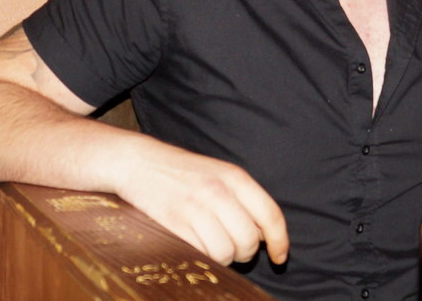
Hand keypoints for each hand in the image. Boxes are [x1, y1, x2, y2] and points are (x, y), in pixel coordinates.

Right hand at [114, 141, 288, 265]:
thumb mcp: (221, 174)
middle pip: (249, 240)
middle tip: (236, 250)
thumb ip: (244, 199)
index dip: (280, 241)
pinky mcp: (173, 224)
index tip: (280, 257)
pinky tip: (199, 248)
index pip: (270, 214)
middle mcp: (218, 192)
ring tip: (216, 248)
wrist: (141, 163)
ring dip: (224, 259)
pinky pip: (200, 255)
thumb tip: (266, 234)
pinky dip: (204, 259)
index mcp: (235, 177)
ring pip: (225, 252)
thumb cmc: (185, 172)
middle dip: (247, 253)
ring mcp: (194, 208)